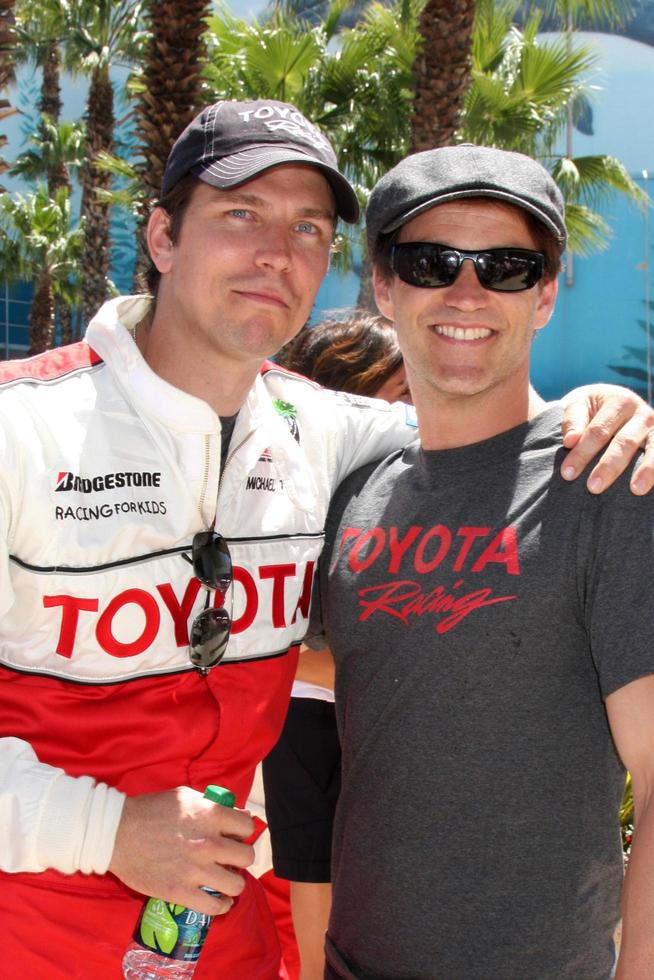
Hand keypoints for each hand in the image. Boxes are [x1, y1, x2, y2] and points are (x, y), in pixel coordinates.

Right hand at [109, 786, 254, 914]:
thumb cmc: (152, 810)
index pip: (248, 827)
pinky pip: (215, 907)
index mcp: (211, 815)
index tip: (234, 838)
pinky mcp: (180, 892)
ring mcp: (195, 870)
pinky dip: (221, 906)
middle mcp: (209, 843)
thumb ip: (213, 805)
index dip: (242, 833)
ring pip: (237, 885)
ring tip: (224, 881)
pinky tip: (218, 900)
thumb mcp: (186, 796)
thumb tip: (240, 815)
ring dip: (233, 884)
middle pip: (246, 857)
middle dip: (239, 858)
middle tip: (228, 860)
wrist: (117, 832)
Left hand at [559, 384, 653, 494]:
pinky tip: (650, 487)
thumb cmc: (591, 408)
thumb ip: (573, 421)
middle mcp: (642, 414)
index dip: (582, 452)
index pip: (598, 431)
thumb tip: (570, 441)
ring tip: (636, 490)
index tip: (567, 473)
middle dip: (608, 466)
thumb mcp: (578, 405)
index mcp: (619, 402)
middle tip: (593, 488)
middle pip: (624, 442)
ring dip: (646, 470)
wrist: (613, 402)